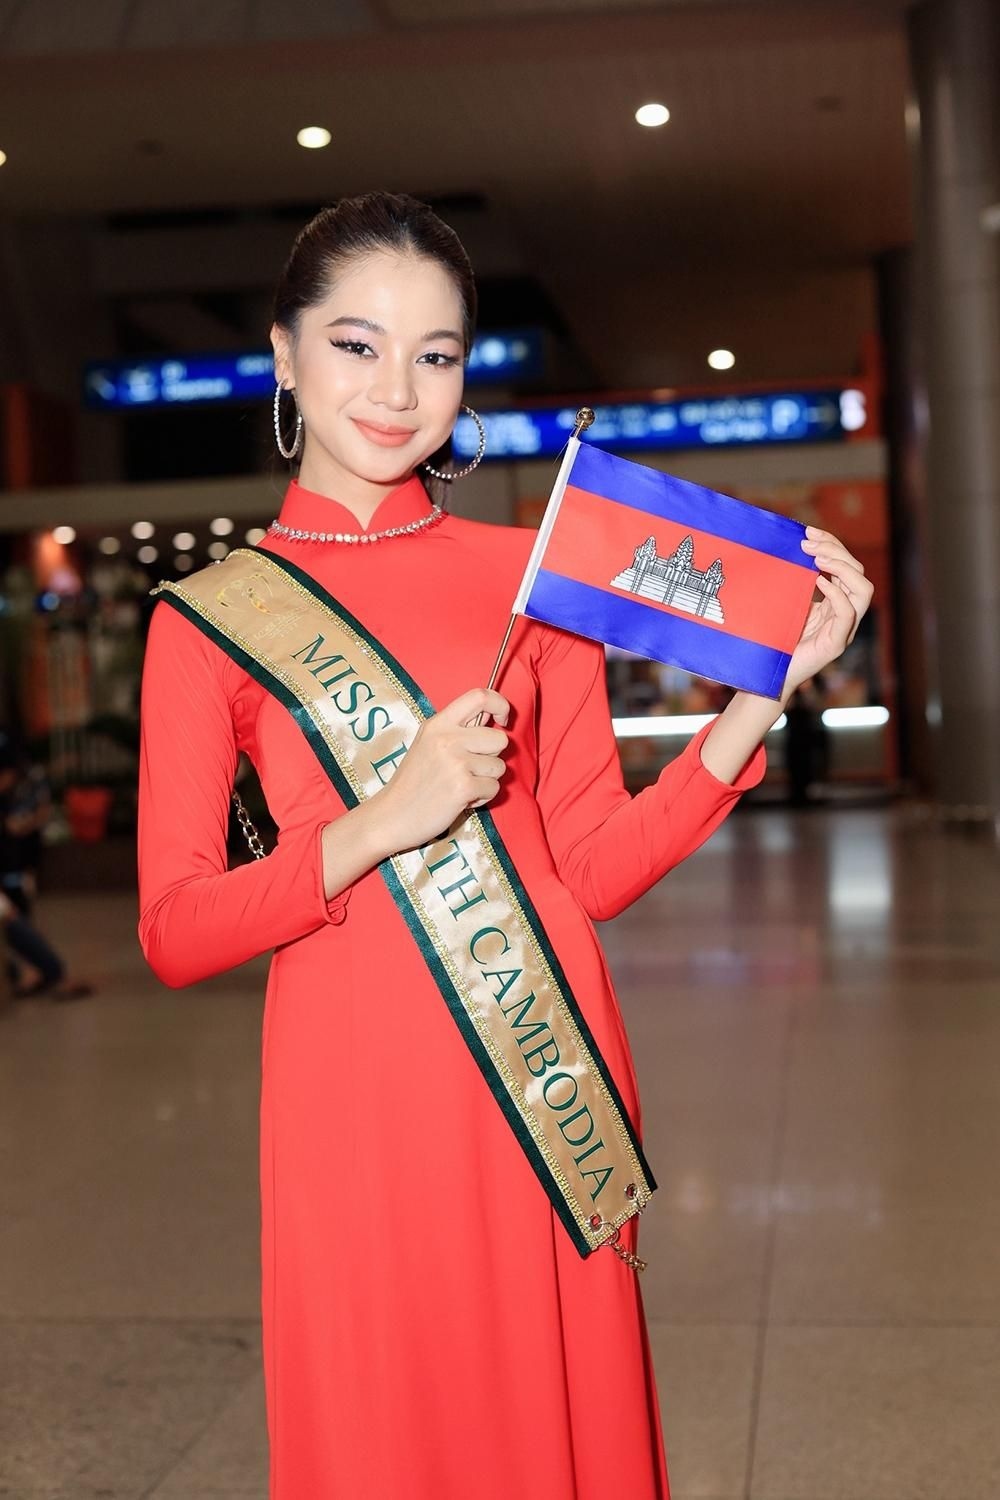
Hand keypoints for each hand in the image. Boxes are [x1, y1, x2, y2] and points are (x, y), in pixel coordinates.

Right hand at [365, 687, 510, 855]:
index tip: (502, 721)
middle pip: (499, 739)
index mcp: (438, 724)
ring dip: (486, 780)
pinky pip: (494, 787)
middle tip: (470, 769)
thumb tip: (492, 718)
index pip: (480, 696)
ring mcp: (456, 763)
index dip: (500, 705)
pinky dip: (482, 797)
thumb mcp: (427, 743)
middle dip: (492, 757)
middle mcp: (447, 739)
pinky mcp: (463, 787)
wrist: (393, 815)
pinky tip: (460, 799)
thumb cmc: (413, 782)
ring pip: (499, 766)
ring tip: (461, 785)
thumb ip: (456, 730)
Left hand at [784, 527, 873, 698]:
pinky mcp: (835, 644)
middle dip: (836, 550)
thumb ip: (794, 581)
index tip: (808, 531)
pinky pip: (848, 614)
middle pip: (858, 573)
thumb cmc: (775, 639)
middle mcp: (845, 614)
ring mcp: (843, 629)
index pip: (847, 566)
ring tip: (817, 558)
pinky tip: (818, 581)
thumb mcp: (787, 602)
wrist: (769, 674)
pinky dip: (837, 593)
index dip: (832, 544)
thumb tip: (788, 548)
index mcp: (835, 602)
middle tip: (808, 542)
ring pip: (864, 590)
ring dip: (842, 567)